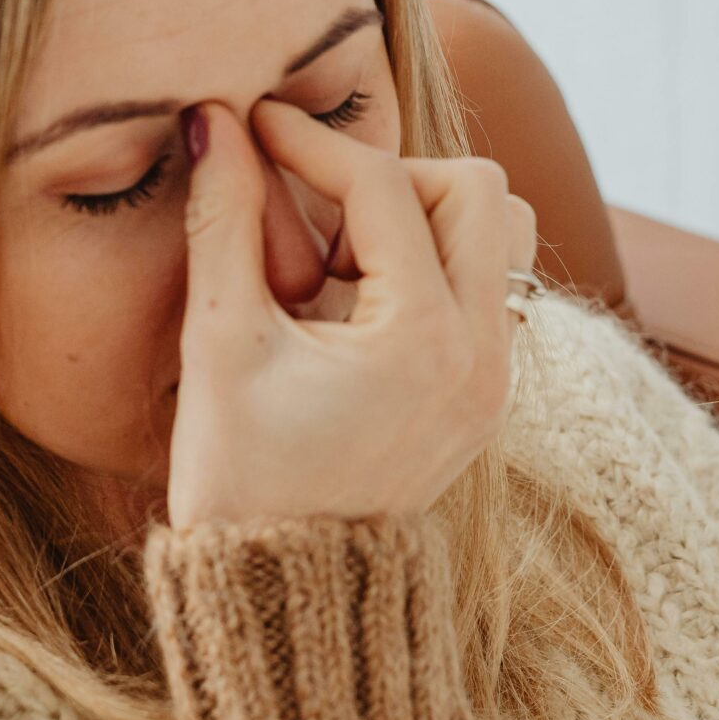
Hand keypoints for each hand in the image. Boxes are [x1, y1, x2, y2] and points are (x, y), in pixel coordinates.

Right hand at [165, 96, 538, 528]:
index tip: (253, 128)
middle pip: (477, 189)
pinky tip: (360, 303)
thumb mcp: (221, 344)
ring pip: (503, 234)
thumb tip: (215, 123)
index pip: (382, 186)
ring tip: (347, 265)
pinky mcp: (488, 394)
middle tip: (315, 224)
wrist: (288, 596)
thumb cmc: (241, 479)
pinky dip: (438, 266)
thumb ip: (223, 221)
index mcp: (422, 338)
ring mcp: (496, 377)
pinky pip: (491, 288)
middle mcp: (482, 353)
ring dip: (429, 218)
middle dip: (390, 179)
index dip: (308, 143)